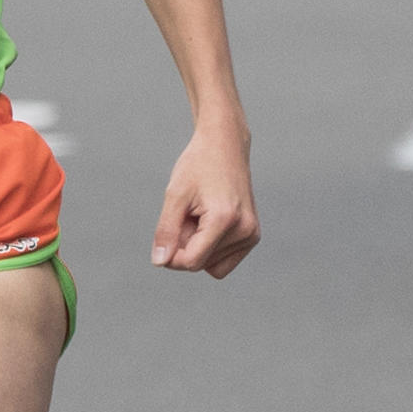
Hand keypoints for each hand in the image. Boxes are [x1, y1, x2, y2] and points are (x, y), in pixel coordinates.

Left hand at [152, 122, 258, 279]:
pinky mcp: (253, 236)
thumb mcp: (175, 195)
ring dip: (198, 246)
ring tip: (200, 215)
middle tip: (187, 214)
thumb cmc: (199, 165)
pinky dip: (210, 248)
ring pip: (211, 265)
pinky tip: (209, 224)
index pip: (192, 262)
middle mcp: (244, 230)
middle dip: (186, 245)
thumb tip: (160, 262)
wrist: (225, 146)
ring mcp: (252, 234)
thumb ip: (166, 231)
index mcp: (225, 219)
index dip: (172, 256)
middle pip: (200, 263)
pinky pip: (223, 261)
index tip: (166, 234)